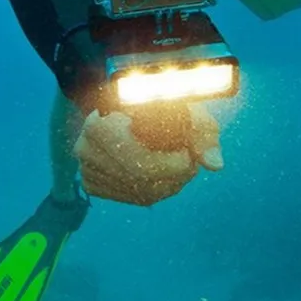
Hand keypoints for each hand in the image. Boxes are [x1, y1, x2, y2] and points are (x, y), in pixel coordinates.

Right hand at [73, 102, 223, 205]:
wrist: (125, 104)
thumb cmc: (158, 103)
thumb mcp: (183, 109)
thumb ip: (202, 133)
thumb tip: (215, 165)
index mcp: (101, 124)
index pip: (145, 161)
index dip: (176, 164)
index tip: (189, 153)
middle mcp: (86, 148)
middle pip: (142, 180)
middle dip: (174, 176)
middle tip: (189, 163)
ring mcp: (86, 168)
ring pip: (138, 192)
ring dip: (166, 184)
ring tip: (176, 166)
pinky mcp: (91, 181)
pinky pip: (130, 197)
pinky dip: (152, 190)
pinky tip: (158, 174)